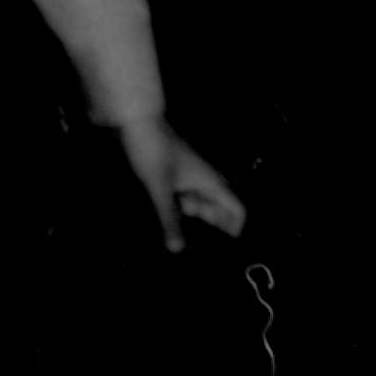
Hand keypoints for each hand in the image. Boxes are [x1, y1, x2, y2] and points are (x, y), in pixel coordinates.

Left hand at [116, 115, 248, 251]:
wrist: (138, 123)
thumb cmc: (153, 151)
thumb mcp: (160, 189)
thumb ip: (170, 219)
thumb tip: (178, 249)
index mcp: (209, 182)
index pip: (237, 208)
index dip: (237, 228)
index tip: (229, 249)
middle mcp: (204, 180)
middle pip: (219, 209)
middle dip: (217, 228)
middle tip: (210, 252)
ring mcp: (189, 177)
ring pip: (201, 204)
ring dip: (197, 219)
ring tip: (190, 243)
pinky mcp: (174, 176)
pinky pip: (185, 198)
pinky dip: (181, 211)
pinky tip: (170, 221)